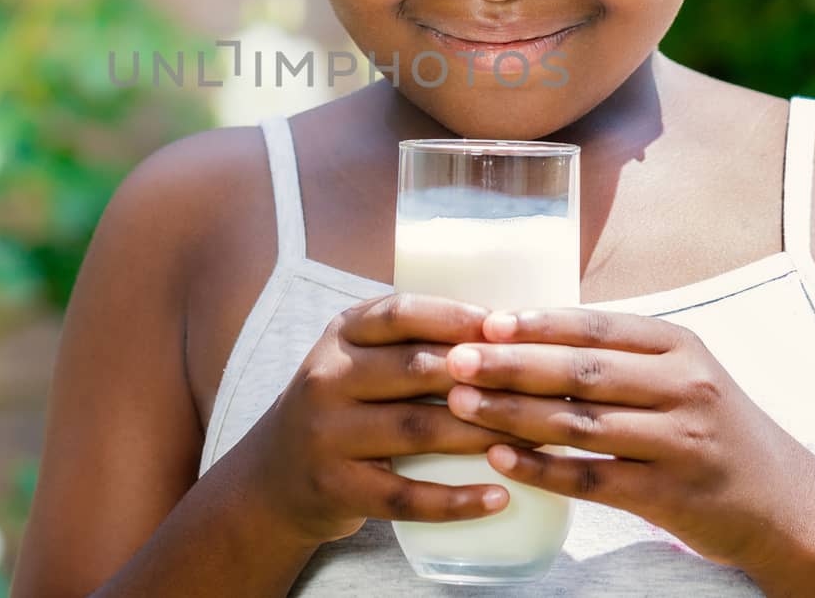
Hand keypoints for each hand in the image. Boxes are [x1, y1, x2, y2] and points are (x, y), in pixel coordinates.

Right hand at [237, 292, 541, 547]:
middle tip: (539, 384)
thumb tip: (504, 323)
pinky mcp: (336, 487)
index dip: (454, 317)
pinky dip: (454, 500)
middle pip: (414, 370)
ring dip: (482, 434)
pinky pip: (404, 496)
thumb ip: (409, 337)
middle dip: (482, 376)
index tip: (504, 326)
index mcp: (340, 337)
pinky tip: (499, 496)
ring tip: (536, 437)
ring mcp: (327, 435)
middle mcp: (327, 379)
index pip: (399, 314)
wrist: (275, 475)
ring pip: (416, 430)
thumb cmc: (342, 405)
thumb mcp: (356, 357)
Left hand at [441, 307, 814, 571]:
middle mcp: (684, 387)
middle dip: (510, 364)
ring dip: (513, 413)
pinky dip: (544, 468)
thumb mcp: (682, 374)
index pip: (597, 327)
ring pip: (580, 422)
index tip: (484, 321)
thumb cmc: (713, 428)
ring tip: (459, 404)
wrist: (784, 504)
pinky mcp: (671, 495)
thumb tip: (528, 331)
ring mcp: (680, 442)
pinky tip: (502, 458)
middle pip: (581, 371)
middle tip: (455, 360)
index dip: (537, 324)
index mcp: (680, 347)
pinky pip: (594, 478)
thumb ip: (620, 354)